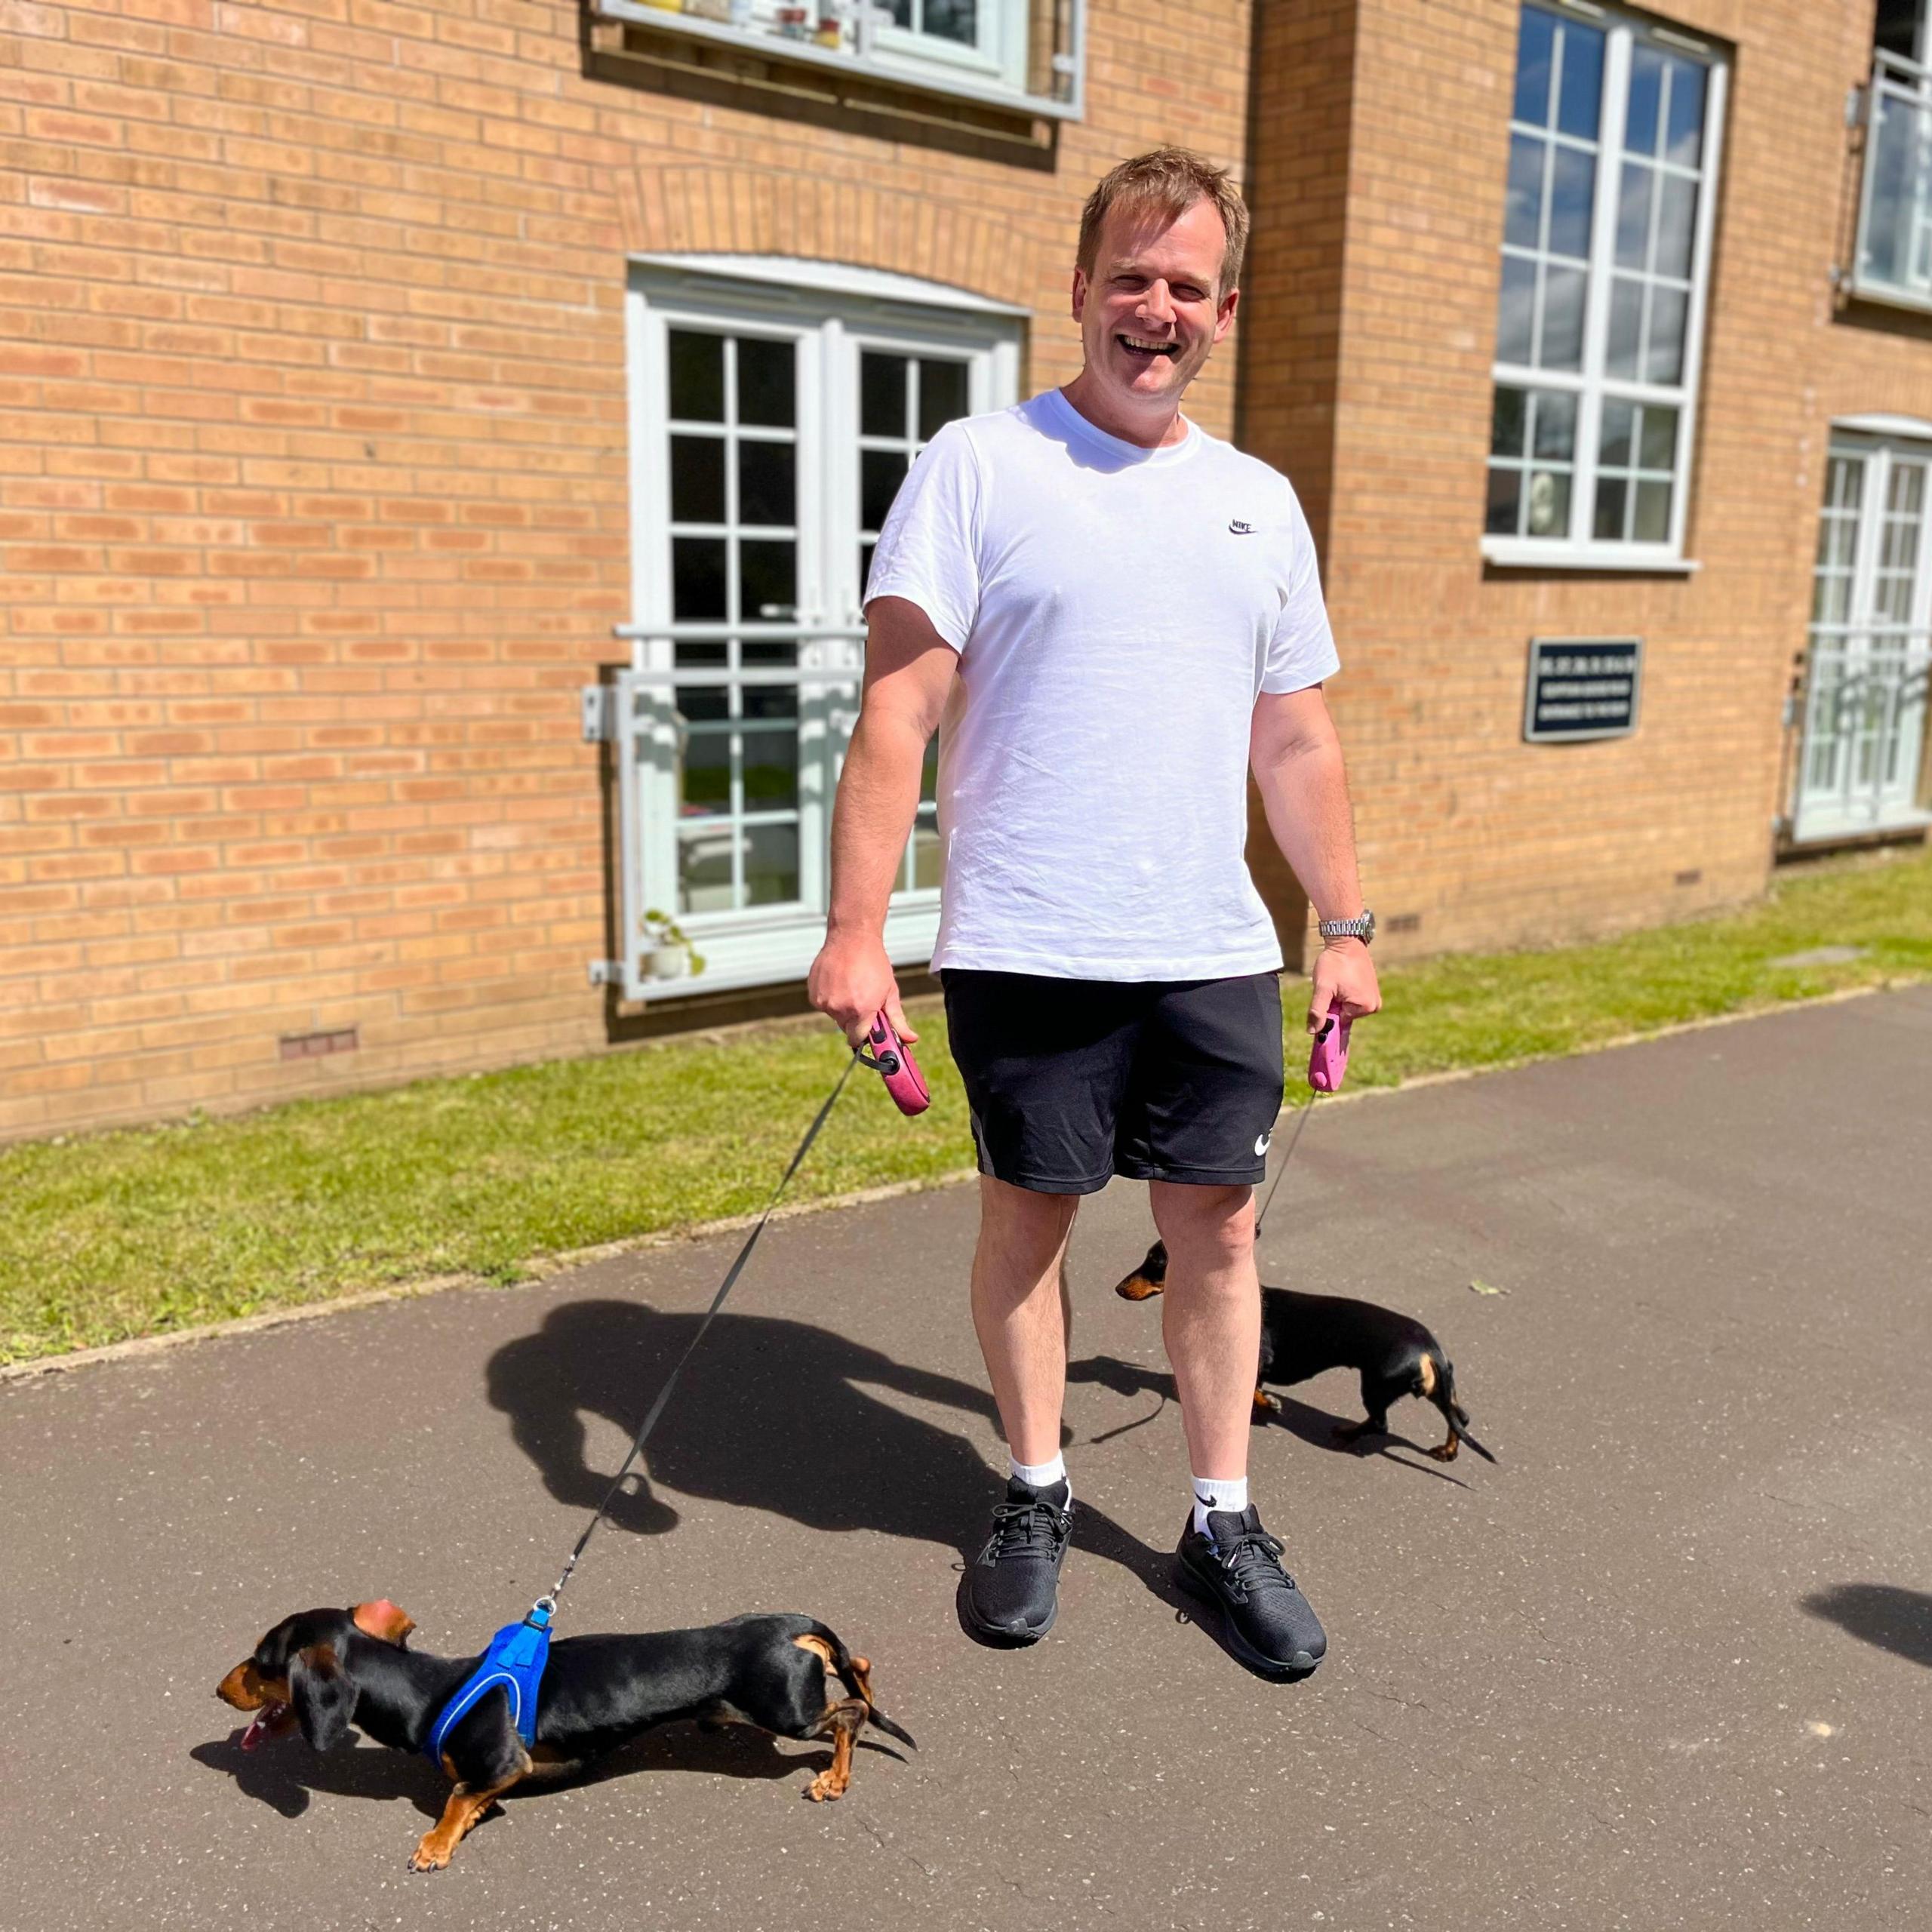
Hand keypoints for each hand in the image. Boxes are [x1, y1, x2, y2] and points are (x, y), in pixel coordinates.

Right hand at [806, 929, 917, 1050]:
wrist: (852, 937)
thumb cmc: (874, 963)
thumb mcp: (890, 992)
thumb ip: (898, 1019)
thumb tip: (911, 1039)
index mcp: (862, 1010)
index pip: (857, 1039)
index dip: (863, 1034)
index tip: (868, 1027)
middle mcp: (840, 1008)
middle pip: (846, 1028)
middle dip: (855, 1019)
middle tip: (862, 999)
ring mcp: (825, 1001)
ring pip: (834, 1015)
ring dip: (842, 1007)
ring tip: (850, 985)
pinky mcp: (813, 994)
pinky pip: (823, 1004)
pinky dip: (830, 998)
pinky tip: (838, 982)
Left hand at [1306, 936, 1380, 1034]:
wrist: (1346, 941)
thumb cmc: (1334, 963)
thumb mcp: (1323, 988)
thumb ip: (1317, 1011)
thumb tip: (1313, 1032)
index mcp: (1365, 1007)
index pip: (1339, 1021)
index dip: (1328, 1010)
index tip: (1326, 995)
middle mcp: (1374, 1006)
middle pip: (1344, 1014)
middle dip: (1334, 1002)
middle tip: (1333, 985)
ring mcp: (1374, 998)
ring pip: (1347, 1006)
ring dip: (1339, 997)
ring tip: (1339, 980)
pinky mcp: (1372, 990)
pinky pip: (1353, 998)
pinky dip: (1345, 992)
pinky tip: (1344, 979)